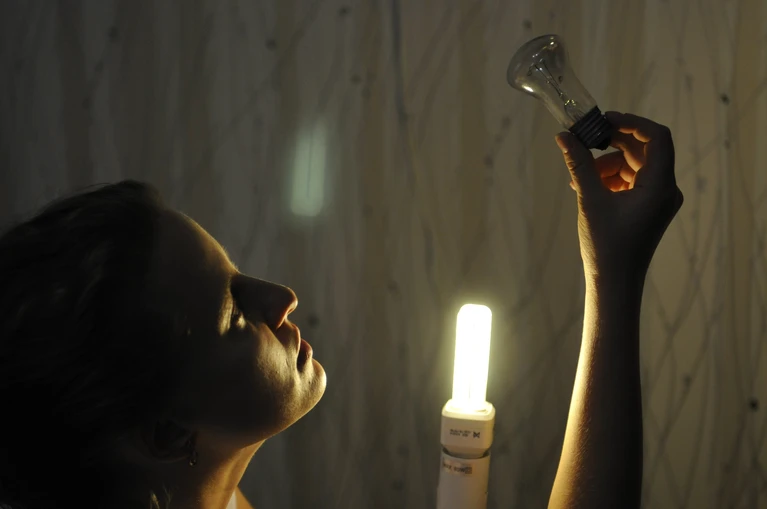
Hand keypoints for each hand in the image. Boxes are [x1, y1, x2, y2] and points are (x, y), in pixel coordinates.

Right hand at [555, 111, 683, 280]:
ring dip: (606, 164)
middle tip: (585, 139)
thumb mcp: (589, 199)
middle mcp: (666, 190)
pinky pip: (632, 181)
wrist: (614, 283)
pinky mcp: (648, 209)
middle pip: (644, 151)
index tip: (605, 120)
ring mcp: (658, 200)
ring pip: (634, 166)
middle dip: (613, 144)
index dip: (632, 123)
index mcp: (660, 186)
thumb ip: (578, 164)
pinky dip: (611, 178)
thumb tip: (564, 136)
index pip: (658, 137)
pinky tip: (586, 186)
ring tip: (579, 175)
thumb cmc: (606, 245)